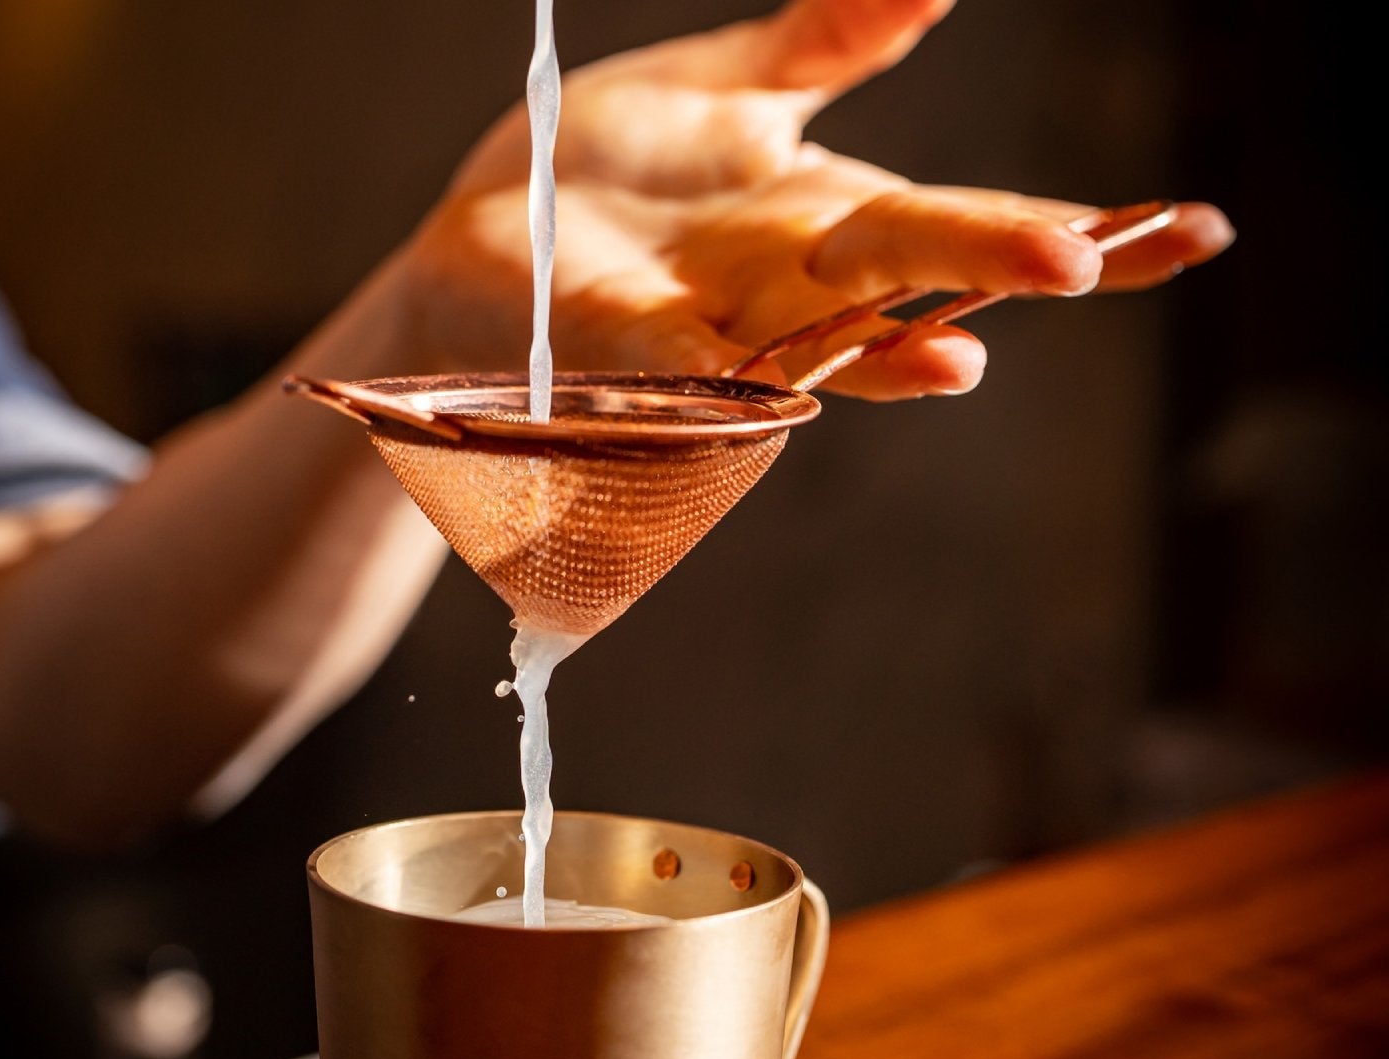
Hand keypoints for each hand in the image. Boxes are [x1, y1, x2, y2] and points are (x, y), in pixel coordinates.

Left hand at [398, 0, 1233, 399]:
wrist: (491, 229)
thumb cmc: (611, 165)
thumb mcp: (728, 82)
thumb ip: (829, 41)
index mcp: (828, 216)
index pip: (967, 219)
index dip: (1075, 223)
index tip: (1193, 227)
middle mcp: (792, 284)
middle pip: (913, 271)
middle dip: (997, 261)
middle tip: (1092, 257)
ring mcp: (717, 328)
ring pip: (820, 346)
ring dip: (887, 352)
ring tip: (963, 349)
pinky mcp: (633, 355)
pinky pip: (692, 376)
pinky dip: (736, 384)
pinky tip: (781, 390)